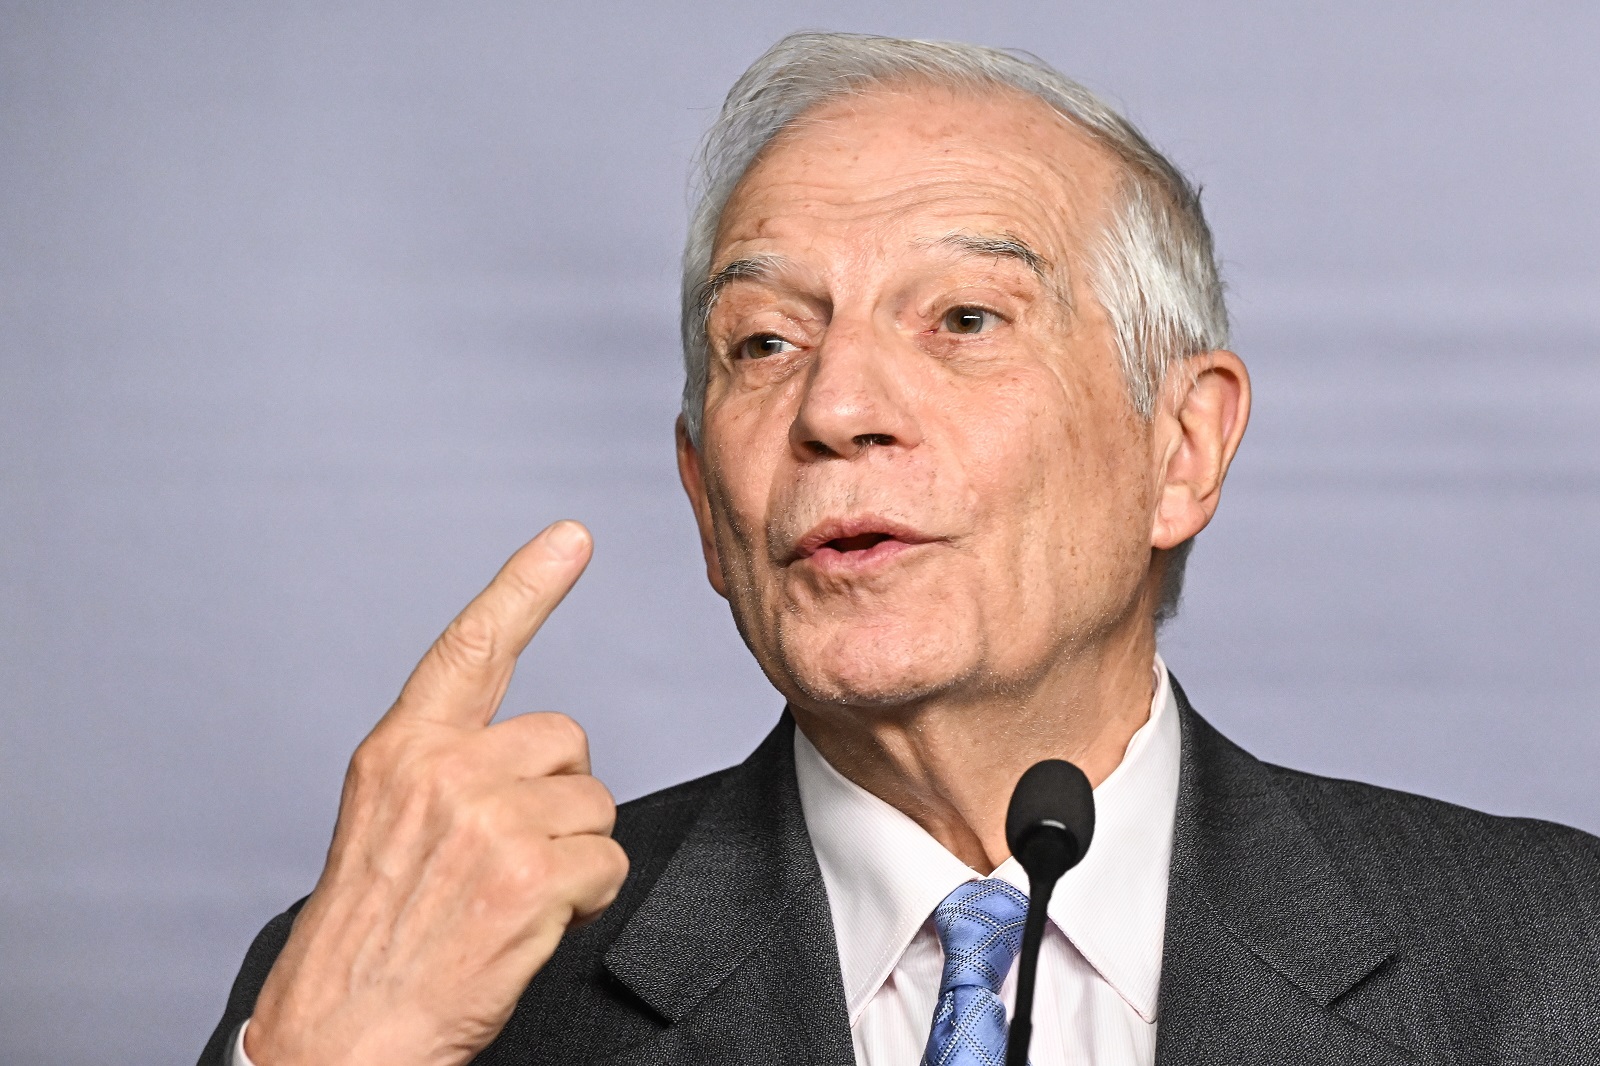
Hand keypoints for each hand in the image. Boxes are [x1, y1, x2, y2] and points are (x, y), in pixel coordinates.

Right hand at [244, 521, 628, 1065]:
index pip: (470, 647)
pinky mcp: (527, 878)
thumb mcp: (387, 823)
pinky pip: (606, 862)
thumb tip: (536, 750)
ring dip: (574, 854)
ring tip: (512, 897)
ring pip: (595, 805)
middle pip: (567, 740)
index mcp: (400, 751)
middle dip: (561, 795)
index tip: (571, 537)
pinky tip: (532, 927)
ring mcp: (486, 821)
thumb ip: (447, 768)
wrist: (342, 1033)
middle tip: (511, 856)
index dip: (525, 586)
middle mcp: (442, 771)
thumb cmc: (373, 933)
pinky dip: (586, 900)